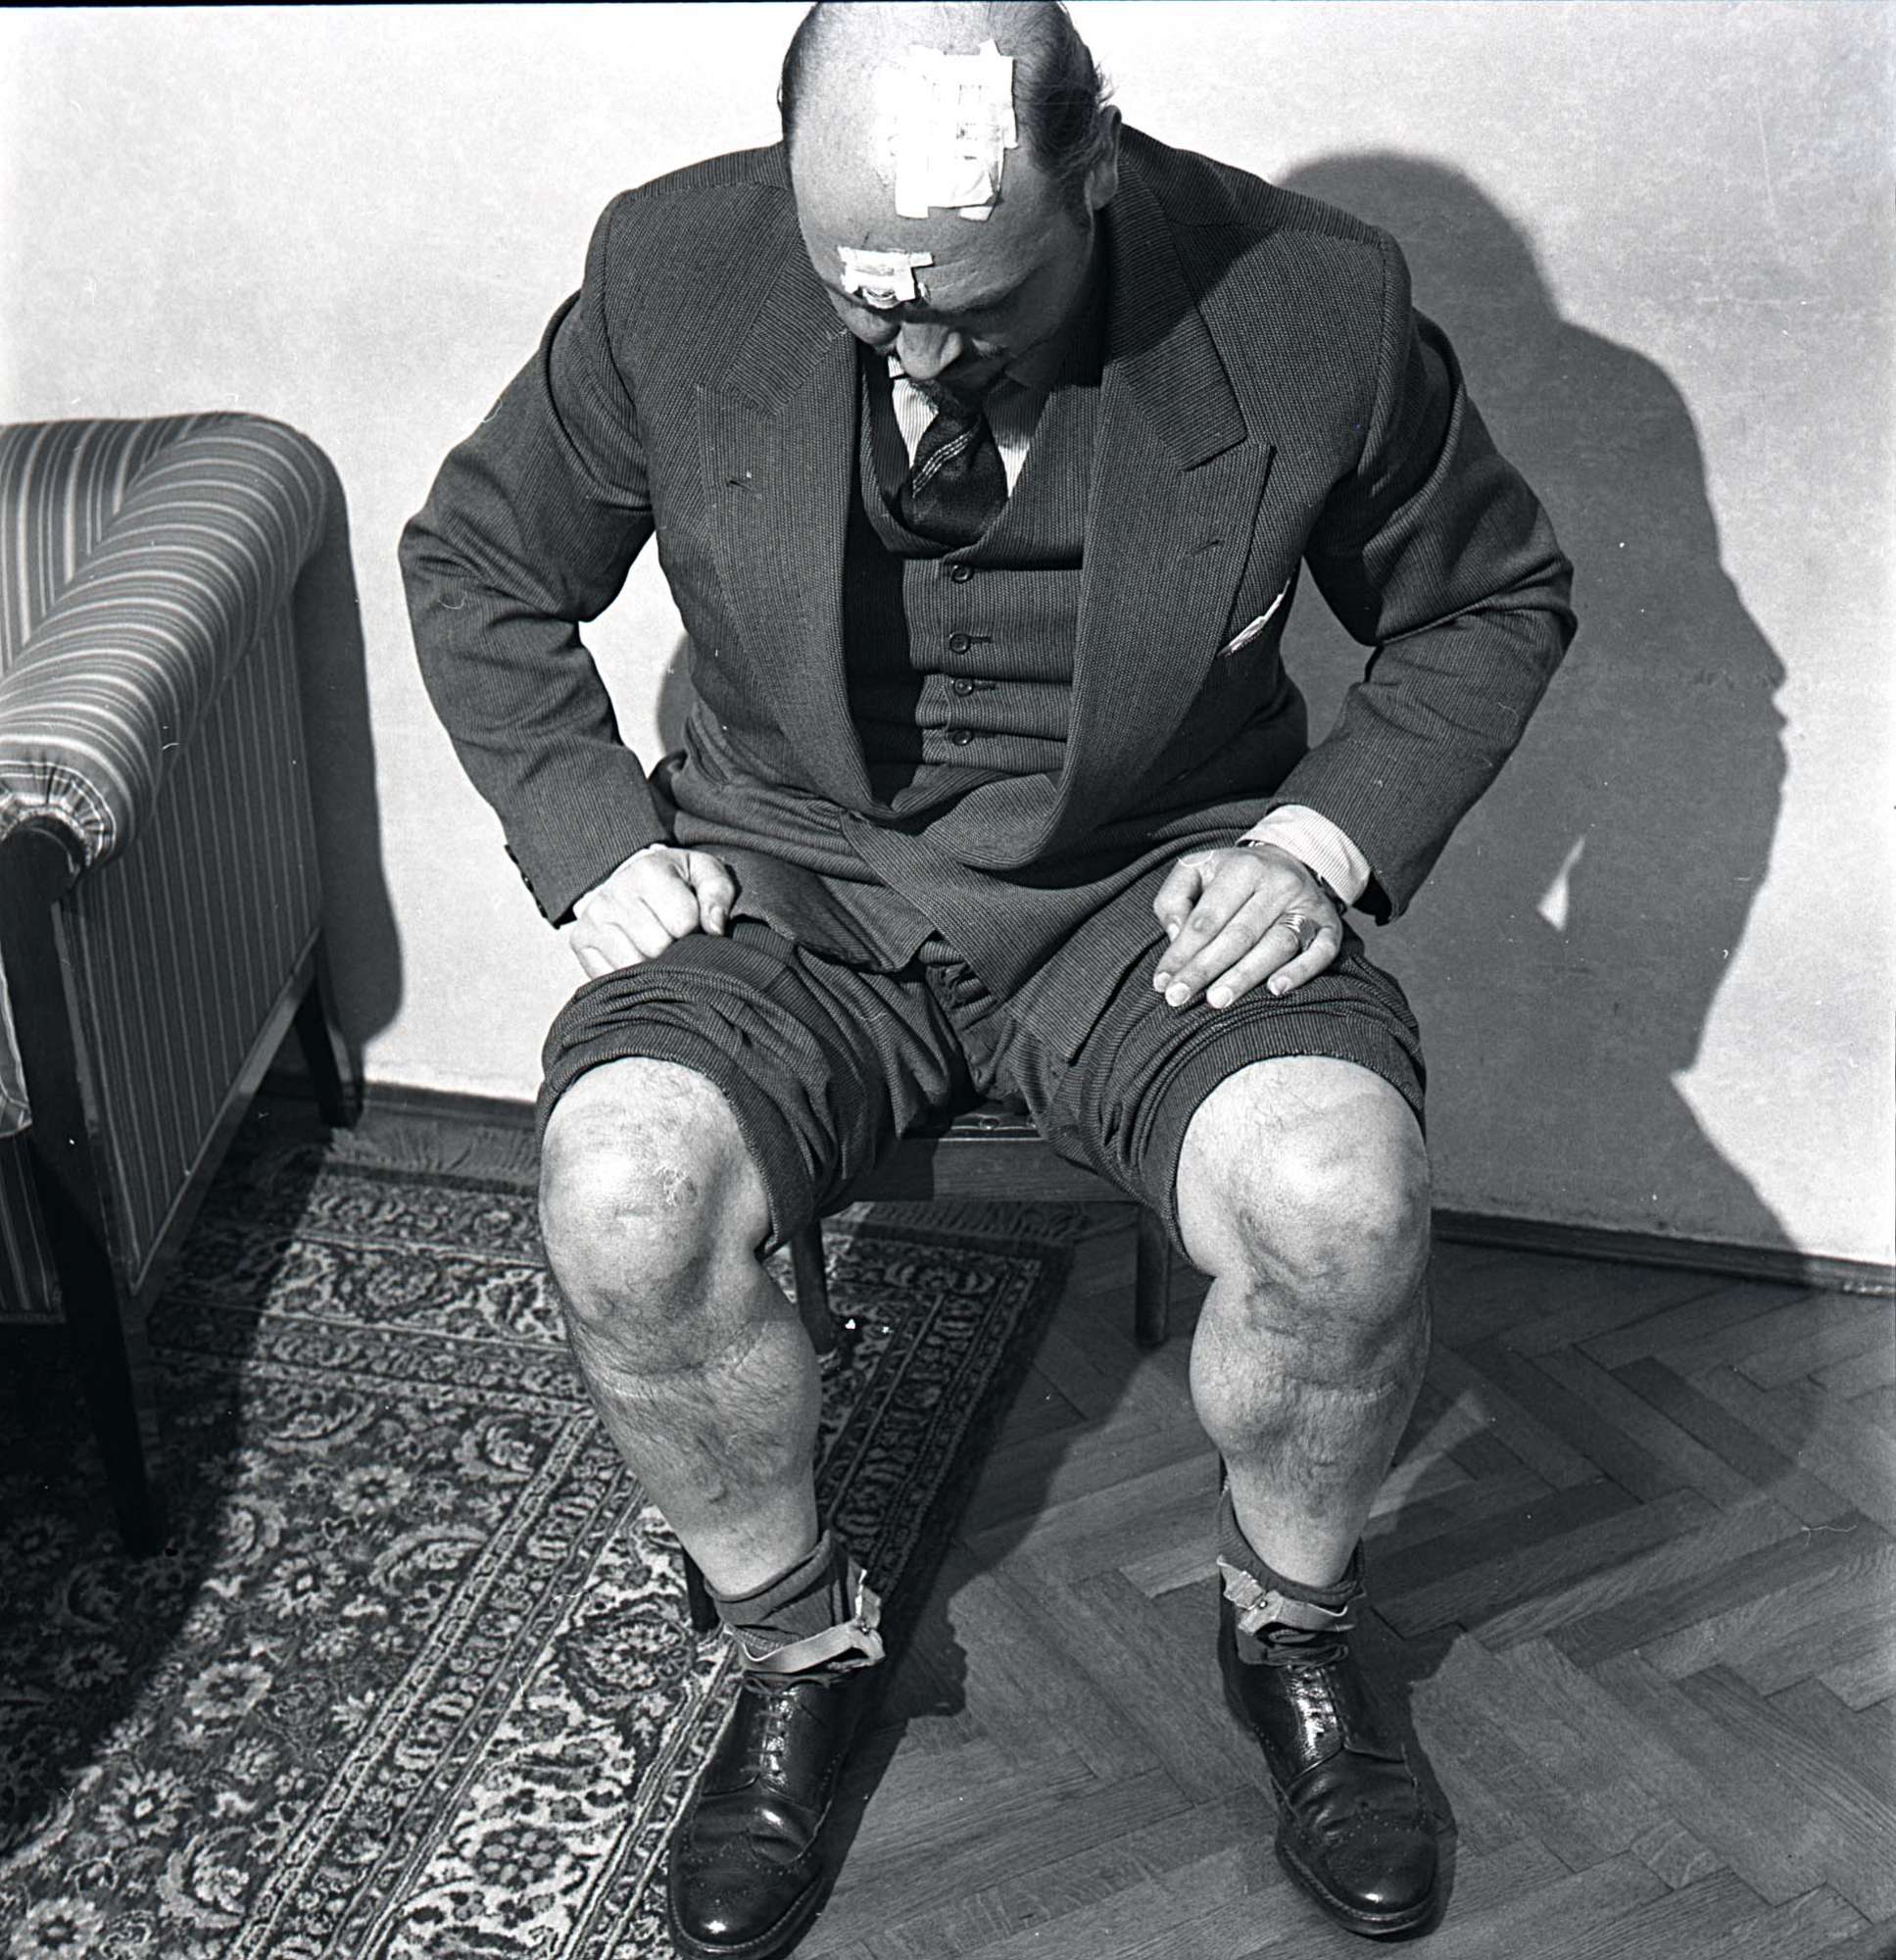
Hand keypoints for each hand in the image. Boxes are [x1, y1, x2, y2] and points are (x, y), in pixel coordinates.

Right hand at [567, 843, 736, 978]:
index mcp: (647, 871)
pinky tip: (636, 958)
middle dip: (673, 948)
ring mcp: (593, 919)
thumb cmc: (676, 882)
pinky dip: (629, 976)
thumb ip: (718, 895)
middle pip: (658, 947)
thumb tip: (715, 928)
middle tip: (672, 937)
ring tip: (655, 947)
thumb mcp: (704, 875)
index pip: (684, 922)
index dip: (694, 929)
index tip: (690, 922)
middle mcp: (614, 893)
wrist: (633, 881)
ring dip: (651, 965)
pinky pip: (610, 977)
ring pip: (634, 965)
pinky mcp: (579, 942)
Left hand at [1151, 841, 1341, 1008]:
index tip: (1162, 983)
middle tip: (1180, 998)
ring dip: (1245, 976)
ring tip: (1218, 1001)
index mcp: (1242, 868)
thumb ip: (1174, 898)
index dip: (1182, 952)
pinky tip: (1275, 990)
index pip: (1207, 919)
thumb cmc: (1234, 876)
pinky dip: (1300, 972)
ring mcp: (1307, 905)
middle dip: (1205, 970)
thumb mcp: (1198, 870)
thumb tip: (1175, 935)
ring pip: (1276, 945)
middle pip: (1238, 935)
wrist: (1293, 859)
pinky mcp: (1329, 926)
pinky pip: (1320, 952)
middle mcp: (1278, 884)